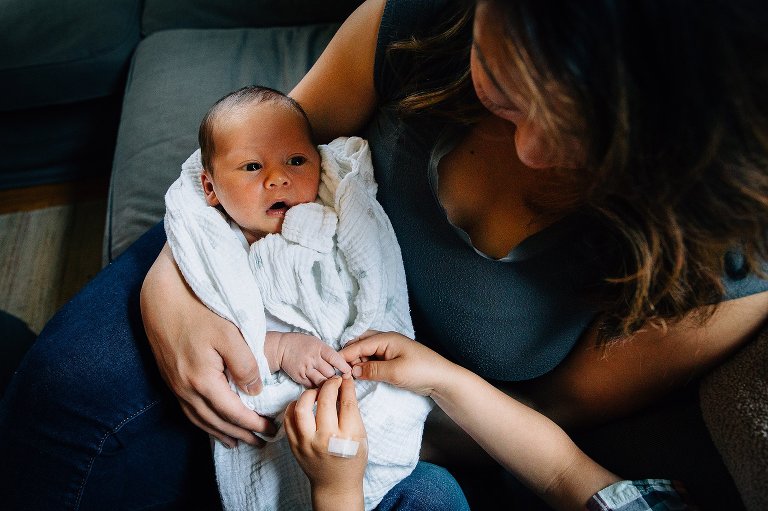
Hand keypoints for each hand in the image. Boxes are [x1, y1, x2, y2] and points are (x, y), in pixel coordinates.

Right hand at [141, 244, 274, 447]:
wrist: (162, 298)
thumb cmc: (200, 311)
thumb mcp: (231, 335)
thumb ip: (246, 365)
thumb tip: (255, 390)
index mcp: (203, 381)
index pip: (233, 413)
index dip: (253, 425)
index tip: (271, 431)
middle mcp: (186, 389)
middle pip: (216, 422)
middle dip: (240, 435)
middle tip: (261, 442)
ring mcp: (175, 386)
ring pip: (200, 420)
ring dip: (221, 433)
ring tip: (237, 442)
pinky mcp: (170, 378)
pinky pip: (189, 410)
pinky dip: (203, 422)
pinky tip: (211, 422)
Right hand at [268, 332, 351, 386]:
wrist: (281, 348)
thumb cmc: (301, 344)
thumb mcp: (316, 342)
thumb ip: (327, 353)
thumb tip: (341, 364)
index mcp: (319, 348)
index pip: (335, 359)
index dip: (344, 367)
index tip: (349, 373)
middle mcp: (313, 359)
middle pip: (330, 373)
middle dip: (336, 377)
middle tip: (340, 381)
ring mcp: (306, 369)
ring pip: (322, 382)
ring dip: (328, 384)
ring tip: (331, 386)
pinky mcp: (300, 378)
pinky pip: (313, 386)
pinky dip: (318, 387)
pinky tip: (320, 386)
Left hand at [285, 376, 366, 509]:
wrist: (335, 484)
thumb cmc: (351, 460)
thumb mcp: (360, 436)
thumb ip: (352, 413)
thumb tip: (343, 387)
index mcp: (348, 437)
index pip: (347, 403)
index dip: (346, 386)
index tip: (345, 380)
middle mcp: (326, 439)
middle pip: (325, 401)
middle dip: (330, 384)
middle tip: (332, 381)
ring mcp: (307, 443)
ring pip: (302, 408)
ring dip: (309, 393)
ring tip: (316, 391)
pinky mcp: (295, 446)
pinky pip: (288, 420)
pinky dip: (294, 406)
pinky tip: (302, 403)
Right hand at [341, 332, 454, 396]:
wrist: (442, 378)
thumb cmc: (421, 371)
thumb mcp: (394, 372)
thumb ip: (372, 370)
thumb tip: (352, 371)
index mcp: (386, 338)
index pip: (359, 344)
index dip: (345, 355)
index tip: (333, 366)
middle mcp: (386, 340)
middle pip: (361, 343)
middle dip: (349, 355)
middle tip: (341, 370)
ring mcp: (389, 349)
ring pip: (366, 351)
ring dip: (357, 360)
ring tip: (349, 374)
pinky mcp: (392, 359)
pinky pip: (373, 358)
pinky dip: (365, 364)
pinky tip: (361, 374)